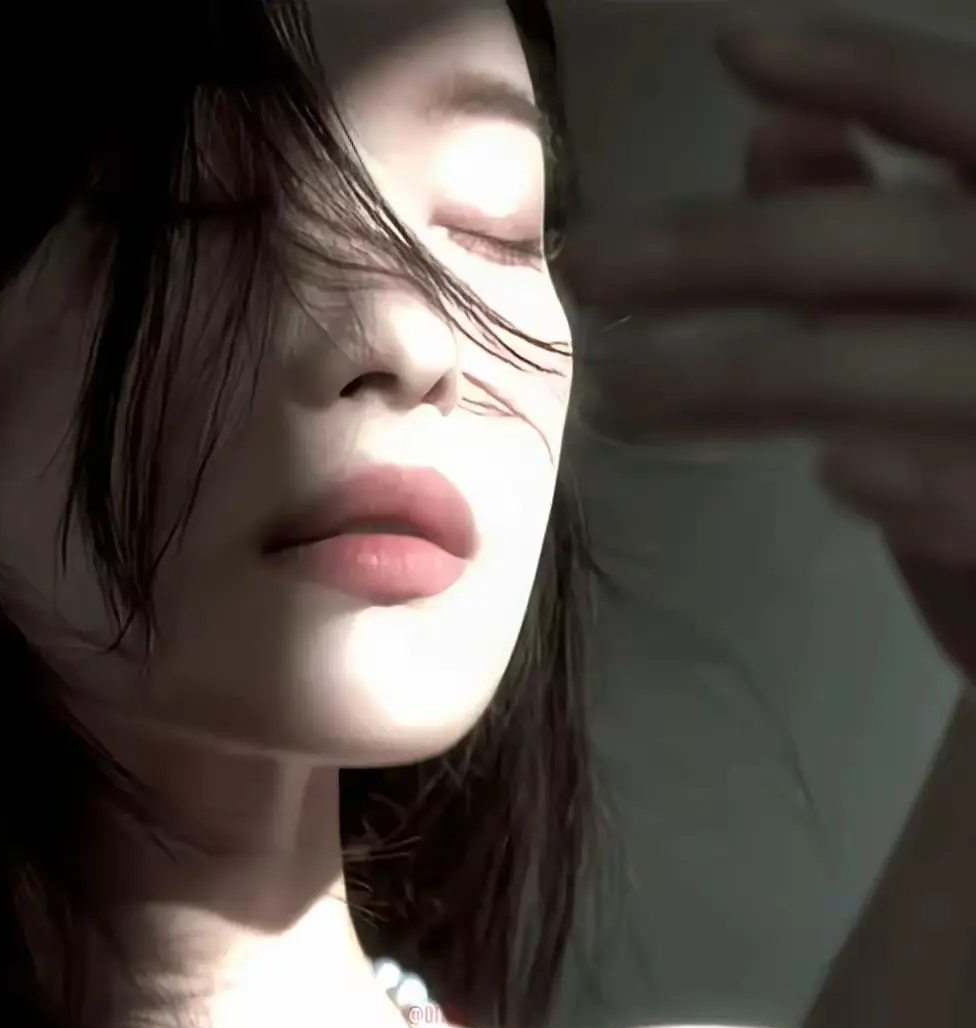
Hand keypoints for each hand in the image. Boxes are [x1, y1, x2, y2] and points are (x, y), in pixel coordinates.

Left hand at [562, 14, 975, 681]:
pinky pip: (963, 490)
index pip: (967, 111)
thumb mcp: (942, 306)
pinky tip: (832, 477)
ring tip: (619, 400)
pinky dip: (896, 483)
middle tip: (579, 271)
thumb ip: (871, 222)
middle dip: (716, 254)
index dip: (864, 70)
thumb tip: (771, 131)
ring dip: (736, 383)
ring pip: (878, 370)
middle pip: (881, 243)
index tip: (733, 47)